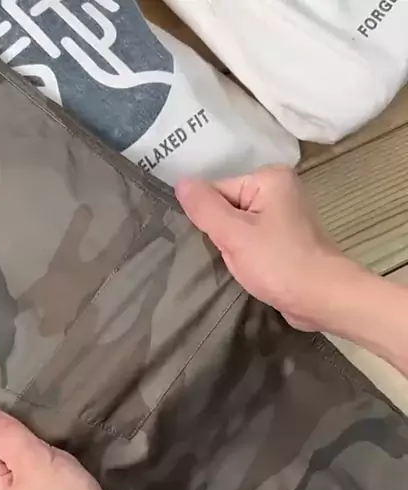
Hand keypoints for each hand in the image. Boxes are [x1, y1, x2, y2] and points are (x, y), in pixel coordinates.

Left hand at [0, 408, 135, 489]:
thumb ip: (7, 435)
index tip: (42, 440)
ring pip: (36, 470)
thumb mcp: (34, 461)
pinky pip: (50, 486)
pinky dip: (63, 478)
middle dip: (38, 450)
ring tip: (71, 464)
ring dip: (54, 462)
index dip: (18, 437)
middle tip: (59, 455)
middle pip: (14, 458)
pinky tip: (78, 478)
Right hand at [176, 165, 347, 330]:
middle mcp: (281, 189)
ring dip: (235, 249)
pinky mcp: (289, 239)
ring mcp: (287, 215)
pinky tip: (253, 271)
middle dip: (224, 236)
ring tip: (245, 266)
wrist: (322, 298)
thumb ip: (204, 207)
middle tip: (235, 257)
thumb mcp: (234, 234)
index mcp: (270, 177)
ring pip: (240, 228)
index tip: (223, 243)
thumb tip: (180, 182)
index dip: (212, 220)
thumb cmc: (279, 264)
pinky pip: (256, 241)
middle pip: (229, 208)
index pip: (218, 191)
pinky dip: (249, 256)